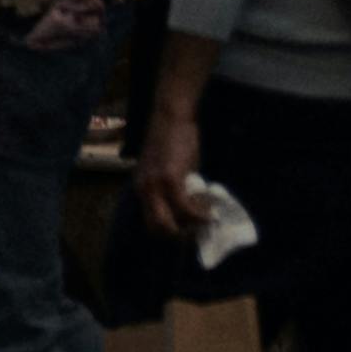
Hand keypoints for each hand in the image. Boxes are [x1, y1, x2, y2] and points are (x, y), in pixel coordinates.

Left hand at [133, 106, 206, 247]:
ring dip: (189, 229)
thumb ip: (174, 188)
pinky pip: (184, 209)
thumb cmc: (173, 138)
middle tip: (197, 232)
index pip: (150, 222)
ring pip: (168, 224)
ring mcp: (154, 185)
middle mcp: (143, 189)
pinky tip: (209, 214)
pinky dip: (198, 216)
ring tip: (205, 221)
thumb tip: (191, 207)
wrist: (172, 114)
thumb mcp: (168, 168)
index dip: (170, 231)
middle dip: (178, 236)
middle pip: (156, 229)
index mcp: (141, 187)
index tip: (188, 231)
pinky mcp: (169, 179)